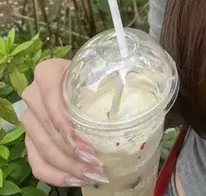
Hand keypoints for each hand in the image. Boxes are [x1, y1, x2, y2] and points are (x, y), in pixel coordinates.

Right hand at [21, 58, 108, 187]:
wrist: (77, 79)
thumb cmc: (93, 74)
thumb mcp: (98, 72)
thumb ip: (106, 82)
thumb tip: (130, 101)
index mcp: (46, 72)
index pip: (51, 98)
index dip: (65, 123)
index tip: (85, 143)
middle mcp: (33, 95)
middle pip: (49, 130)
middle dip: (73, 153)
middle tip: (96, 165)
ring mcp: (29, 118)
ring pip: (44, 149)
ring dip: (68, 167)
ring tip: (91, 174)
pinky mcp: (29, 138)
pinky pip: (36, 163)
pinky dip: (55, 175)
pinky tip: (75, 180)